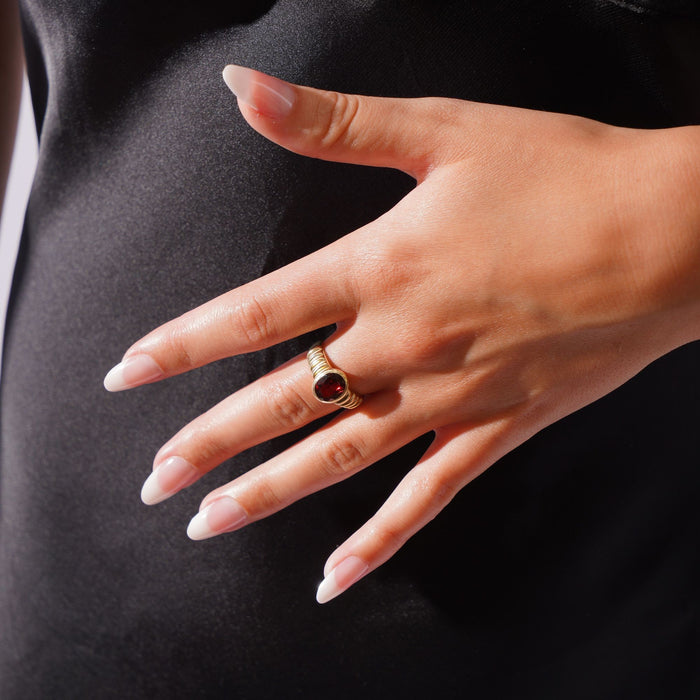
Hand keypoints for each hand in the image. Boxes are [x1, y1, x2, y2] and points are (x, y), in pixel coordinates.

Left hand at [104, 66, 699, 602]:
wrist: (670, 235)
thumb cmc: (560, 175)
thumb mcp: (442, 130)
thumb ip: (333, 122)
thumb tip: (244, 88)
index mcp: (381, 268)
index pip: (254, 316)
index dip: (181, 346)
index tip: (126, 377)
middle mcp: (402, 344)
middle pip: (282, 402)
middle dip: (207, 443)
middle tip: (152, 480)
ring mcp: (450, 397)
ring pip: (337, 460)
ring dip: (266, 496)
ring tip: (207, 526)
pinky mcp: (498, 428)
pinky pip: (427, 497)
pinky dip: (379, 540)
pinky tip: (335, 576)